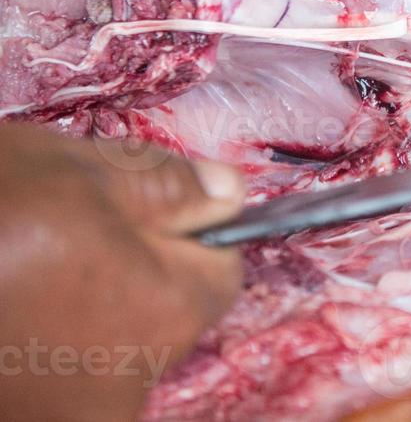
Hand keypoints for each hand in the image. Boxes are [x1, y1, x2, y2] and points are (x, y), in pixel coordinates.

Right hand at [0, 125, 244, 421]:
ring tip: (13, 270)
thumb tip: (230, 194)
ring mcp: (66, 416)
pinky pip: (50, 372)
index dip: (186, 230)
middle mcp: (127, 386)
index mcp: (164, 314)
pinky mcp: (20, 417)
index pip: (219, 271)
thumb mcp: (75, 171)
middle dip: (126, 268)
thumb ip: (166, 186)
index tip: (136, 209)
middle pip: (160, 313)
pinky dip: (31, 341)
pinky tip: (0, 308)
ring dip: (74, 307)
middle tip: (55, 232)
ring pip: (102, 344)